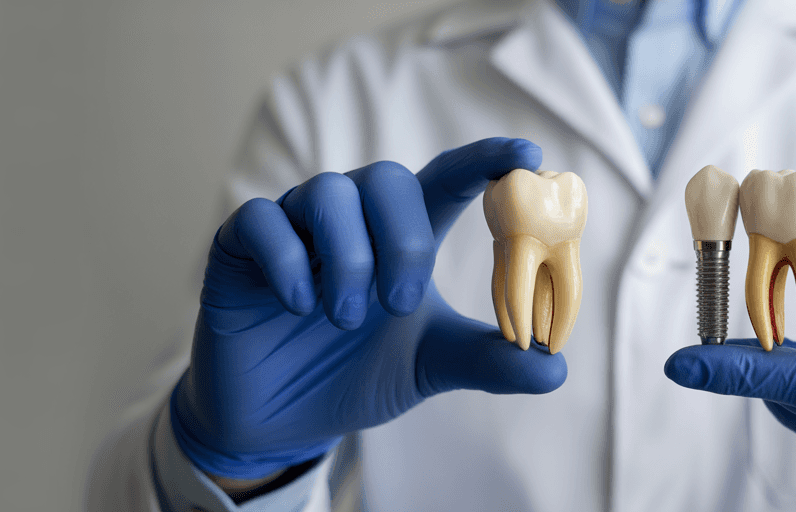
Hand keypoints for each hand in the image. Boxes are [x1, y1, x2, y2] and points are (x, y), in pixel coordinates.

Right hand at [171, 138, 567, 479]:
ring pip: (327, 193)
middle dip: (403, 239)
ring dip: (349, 257)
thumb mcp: (429, 365)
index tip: (529, 155)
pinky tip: (301, 307)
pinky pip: (262, 221)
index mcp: (402, 234)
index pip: (447, 179)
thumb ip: (489, 360)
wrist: (280, 422)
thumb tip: (556, 366)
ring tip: (347, 318)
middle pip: (386, 178)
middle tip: (400, 304)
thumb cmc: (356, 374)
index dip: (486, 162)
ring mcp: (294, 227)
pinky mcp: (239, 248)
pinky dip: (289, 262)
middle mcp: (351, 218)